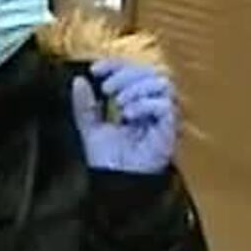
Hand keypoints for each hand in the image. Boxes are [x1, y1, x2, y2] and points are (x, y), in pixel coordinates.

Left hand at [73, 60, 176, 174]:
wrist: (116, 185)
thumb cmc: (109, 161)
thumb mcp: (90, 128)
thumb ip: (85, 106)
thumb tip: (79, 80)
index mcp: (139, 103)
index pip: (135, 71)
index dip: (116, 64)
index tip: (95, 70)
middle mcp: (156, 107)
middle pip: (151, 71)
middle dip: (126, 74)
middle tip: (107, 89)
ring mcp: (166, 118)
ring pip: (162, 83)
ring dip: (136, 88)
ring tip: (119, 105)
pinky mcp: (171, 130)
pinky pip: (166, 105)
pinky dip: (146, 104)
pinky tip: (129, 116)